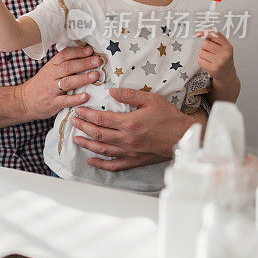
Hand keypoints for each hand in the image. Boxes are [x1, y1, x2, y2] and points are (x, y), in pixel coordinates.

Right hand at [0, 46, 101, 128]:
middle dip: (84, 63)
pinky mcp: (53, 103)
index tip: (90, 50)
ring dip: (83, 78)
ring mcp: (51, 90)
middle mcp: (51, 76)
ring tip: (96, 75)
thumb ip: (63, 65)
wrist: (24, 101)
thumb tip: (85, 56)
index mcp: (51, 66)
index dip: (77, 52)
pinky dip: (76, 98)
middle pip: (68, 67)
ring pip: (67, 82)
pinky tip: (86, 96)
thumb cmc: (41, 85)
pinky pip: (65, 101)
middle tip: (98, 61)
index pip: (64, 55)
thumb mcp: (49, 71)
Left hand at [70, 87, 200, 171]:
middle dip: (82, 127)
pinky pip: (114, 166)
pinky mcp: (134, 161)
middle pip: (98, 134)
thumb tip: (111, 91)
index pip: (101, 119)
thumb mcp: (151, 100)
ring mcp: (130, 153)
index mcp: (130, 123)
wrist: (184, 137)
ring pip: (102, 150)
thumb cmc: (169, 117)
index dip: (87, 115)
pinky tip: (91, 161)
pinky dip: (100, 164)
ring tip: (76, 138)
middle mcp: (127, 140)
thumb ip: (129, 95)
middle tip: (73, 121)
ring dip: (87, 144)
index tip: (78, 111)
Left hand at [196, 30, 239, 100]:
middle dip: (204, 48)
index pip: (215, 35)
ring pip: (201, 53)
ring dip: (203, 56)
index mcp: (228, 46)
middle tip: (210, 53)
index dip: (205, 33)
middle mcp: (225, 53)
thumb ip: (215, 40)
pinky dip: (202, 62)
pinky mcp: (213, 68)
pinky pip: (200, 61)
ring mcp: (220, 61)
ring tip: (211, 59)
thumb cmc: (223, 59)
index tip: (197, 33)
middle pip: (205, 44)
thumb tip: (201, 33)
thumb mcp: (224, 48)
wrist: (227, 74)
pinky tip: (209, 64)